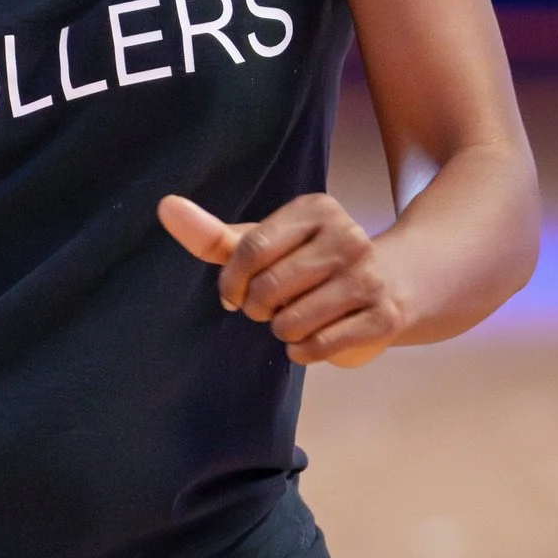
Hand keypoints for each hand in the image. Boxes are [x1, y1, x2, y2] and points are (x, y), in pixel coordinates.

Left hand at [160, 189, 405, 368]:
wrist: (392, 284)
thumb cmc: (310, 265)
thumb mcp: (263, 245)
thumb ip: (214, 235)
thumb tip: (165, 207)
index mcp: (316, 210)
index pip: (251, 250)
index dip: (232, 283)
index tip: (232, 296)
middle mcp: (347, 236)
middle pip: (269, 289)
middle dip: (258, 309)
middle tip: (272, 307)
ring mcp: (368, 276)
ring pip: (292, 322)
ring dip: (283, 331)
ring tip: (297, 318)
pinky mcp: (382, 316)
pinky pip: (319, 346)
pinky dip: (304, 351)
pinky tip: (312, 338)